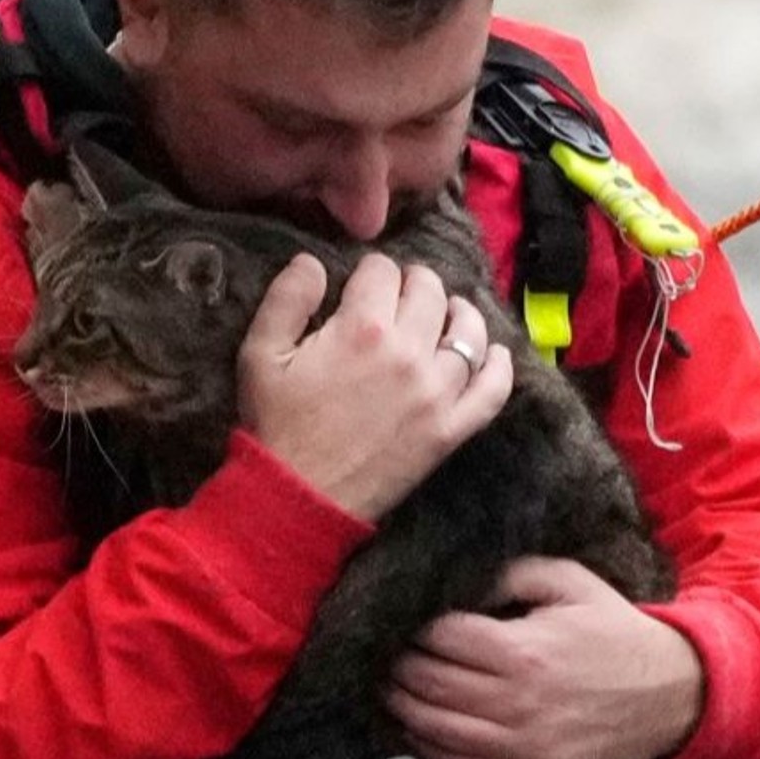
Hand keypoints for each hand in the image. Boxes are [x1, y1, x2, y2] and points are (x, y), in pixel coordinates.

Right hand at [237, 251, 513, 523]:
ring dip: (458, 313)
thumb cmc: (276, 425)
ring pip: (468, 333)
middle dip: (413, 283)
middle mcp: (408, 354)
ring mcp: (436, 393)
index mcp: (361, 329)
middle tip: (399, 296)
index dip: (370, 271)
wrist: (297, 497)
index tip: (361, 285)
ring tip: (447, 312)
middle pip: (429, 292)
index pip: (382, 271)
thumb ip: (287, 298)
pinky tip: (494, 353)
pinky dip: (500, 367)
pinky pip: (492, 391)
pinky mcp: (450, 429)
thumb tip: (312, 261)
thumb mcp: (260, 354)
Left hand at [385, 555, 706, 758]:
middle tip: (379, 656)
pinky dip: (430, 750)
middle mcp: (519, 703)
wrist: (675, 696)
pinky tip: (416, 731)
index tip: (397, 623)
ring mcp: (526, 747)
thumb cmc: (615, 632)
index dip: (409, 630)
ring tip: (385, 691)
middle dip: (394, 668)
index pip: (439, 638)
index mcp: (524, 650)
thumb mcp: (571, 583)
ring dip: (401, 709)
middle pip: (428, 685)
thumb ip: (510, 573)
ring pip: (437, 731)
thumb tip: (457, 579)